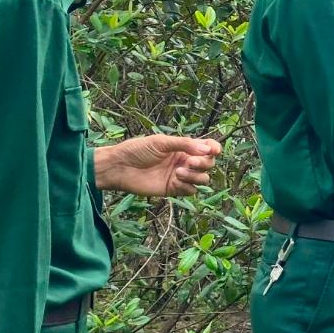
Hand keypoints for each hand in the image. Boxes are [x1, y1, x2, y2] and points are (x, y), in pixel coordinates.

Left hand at [96, 134, 221, 196]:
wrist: (119, 167)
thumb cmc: (137, 150)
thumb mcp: (161, 142)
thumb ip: (184, 144)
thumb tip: (207, 149)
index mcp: (183, 147)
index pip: (207, 148)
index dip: (214, 149)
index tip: (213, 151)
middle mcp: (184, 161)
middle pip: (208, 164)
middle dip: (203, 163)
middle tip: (189, 161)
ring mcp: (180, 176)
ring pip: (202, 179)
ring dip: (195, 175)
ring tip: (179, 172)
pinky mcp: (172, 189)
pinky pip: (190, 190)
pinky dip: (187, 186)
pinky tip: (175, 180)